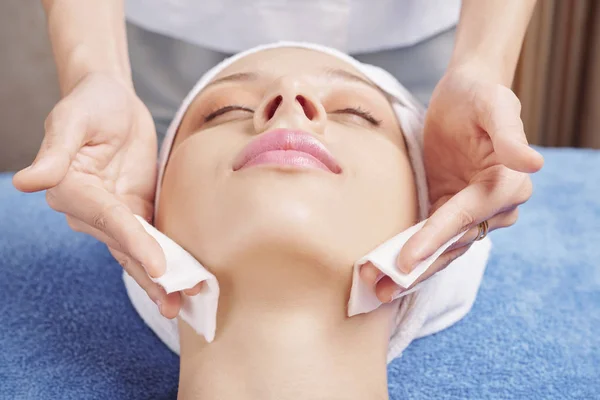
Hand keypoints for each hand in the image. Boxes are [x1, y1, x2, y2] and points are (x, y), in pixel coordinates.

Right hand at [13, 73, 194, 316]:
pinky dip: (166, 260)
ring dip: (158, 278)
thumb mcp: (72, 119)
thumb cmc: (91, 103)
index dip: (133, 242)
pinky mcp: (135, 209)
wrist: (113, 100)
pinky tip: (183, 281)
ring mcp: (114, 212)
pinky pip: (150, 238)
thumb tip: (27, 181)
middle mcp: (89, 209)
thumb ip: (55, 151)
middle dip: (148, 274)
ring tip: (180, 305)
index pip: (108, 219)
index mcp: (70, 188)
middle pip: (123, 245)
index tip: (157, 265)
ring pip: (136, 250)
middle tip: (174, 303)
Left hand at [360, 61, 543, 301]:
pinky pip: (433, 239)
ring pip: (442, 249)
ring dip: (412, 270)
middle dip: (417, 266)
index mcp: (505, 184)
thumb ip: (509, 134)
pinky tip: (388, 273)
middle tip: (382, 285)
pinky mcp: (450, 209)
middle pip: (451, 242)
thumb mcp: (494, 106)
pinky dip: (413, 256)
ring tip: (379, 289)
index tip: (406, 259)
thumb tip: (533, 164)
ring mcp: (471, 211)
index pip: (463, 216)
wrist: (464, 94)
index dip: (434, 238)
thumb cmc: (480, 96)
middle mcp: (493, 206)